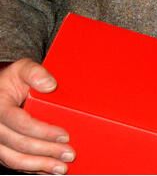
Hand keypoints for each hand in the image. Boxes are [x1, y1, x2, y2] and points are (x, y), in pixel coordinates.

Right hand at [0, 59, 73, 173]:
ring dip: (39, 165)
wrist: (0, 90)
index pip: (20, 123)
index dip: (42, 131)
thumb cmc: (11, 80)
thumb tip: (50, 84)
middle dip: (46, 151)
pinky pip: (12, 162)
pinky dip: (31, 168)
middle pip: (18, 144)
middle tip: (69, 154)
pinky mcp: (0, 148)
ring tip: (61, 168)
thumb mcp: (21, 70)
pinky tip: (47, 170)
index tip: (64, 135)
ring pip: (13, 158)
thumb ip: (34, 73)